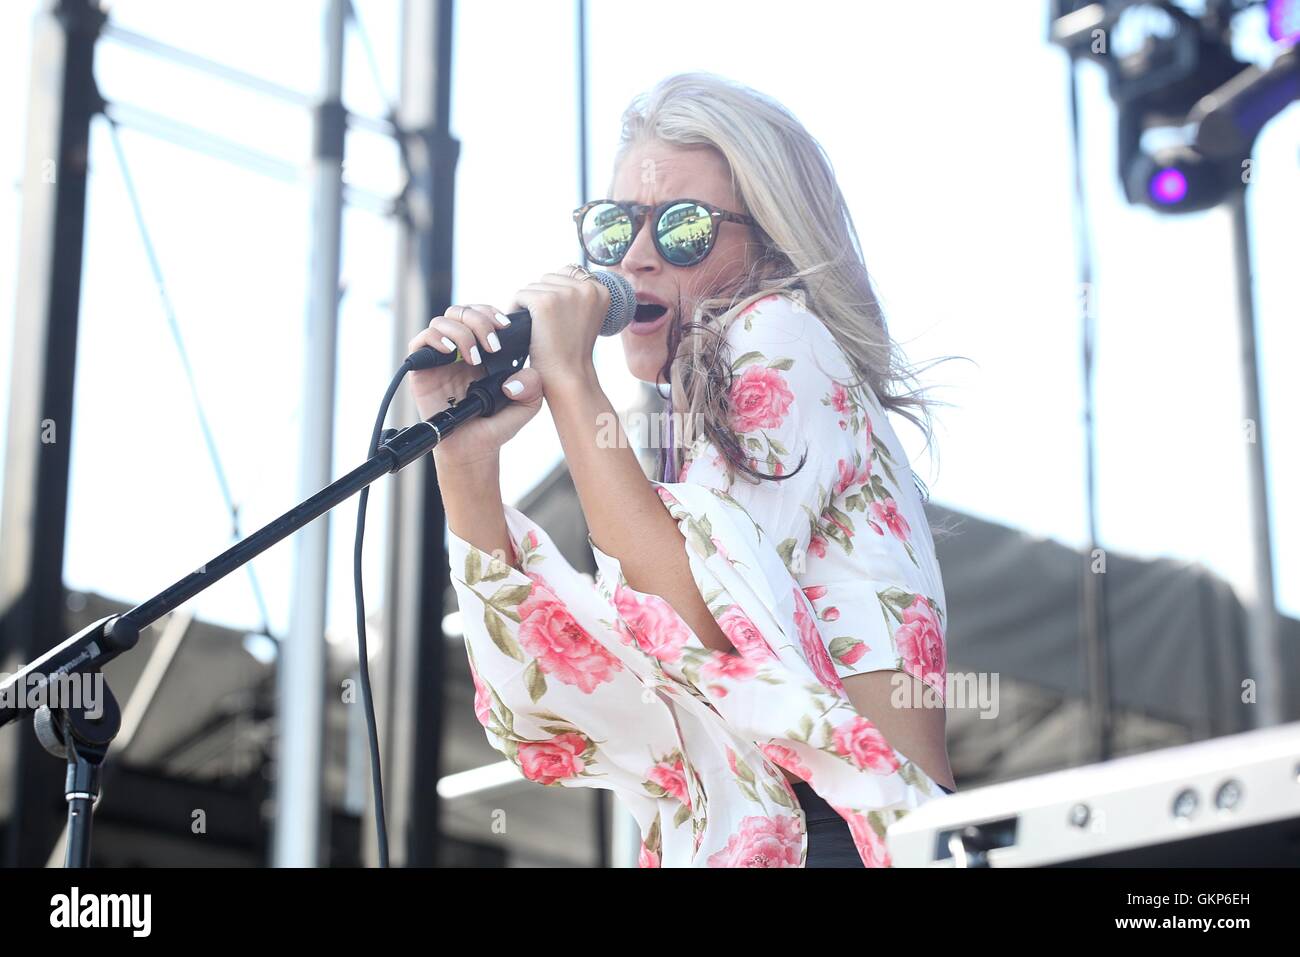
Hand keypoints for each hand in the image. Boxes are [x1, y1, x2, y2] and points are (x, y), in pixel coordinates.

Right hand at [405, 304, 543, 467]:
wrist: (475, 449)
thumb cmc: (497, 424)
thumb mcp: (527, 405)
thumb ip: (533, 386)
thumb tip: (519, 374)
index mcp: (483, 349)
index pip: (482, 314)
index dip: (491, 313)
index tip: (506, 326)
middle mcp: (460, 349)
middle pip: (461, 311)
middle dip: (479, 320)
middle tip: (492, 345)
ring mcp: (440, 358)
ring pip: (442, 322)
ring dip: (461, 332)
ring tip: (474, 357)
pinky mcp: (421, 371)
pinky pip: (419, 342)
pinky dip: (434, 339)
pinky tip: (451, 352)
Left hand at [507, 267, 609, 390]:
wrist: (569, 376)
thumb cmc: (572, 351)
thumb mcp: (585, 316)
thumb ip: (576, 294)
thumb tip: (552, 277)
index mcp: (601, 289)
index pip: (568, 273)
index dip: (556, 294)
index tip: (555, 317)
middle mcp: (587, 287)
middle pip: (550, 278)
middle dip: (542, 297)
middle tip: (544, 325)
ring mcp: (567, 293)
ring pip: (534, 286)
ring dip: (529, 305)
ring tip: (536, 327)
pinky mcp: (546, 302)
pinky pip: (521, 295)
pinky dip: (516, 309)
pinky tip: (525, 327)